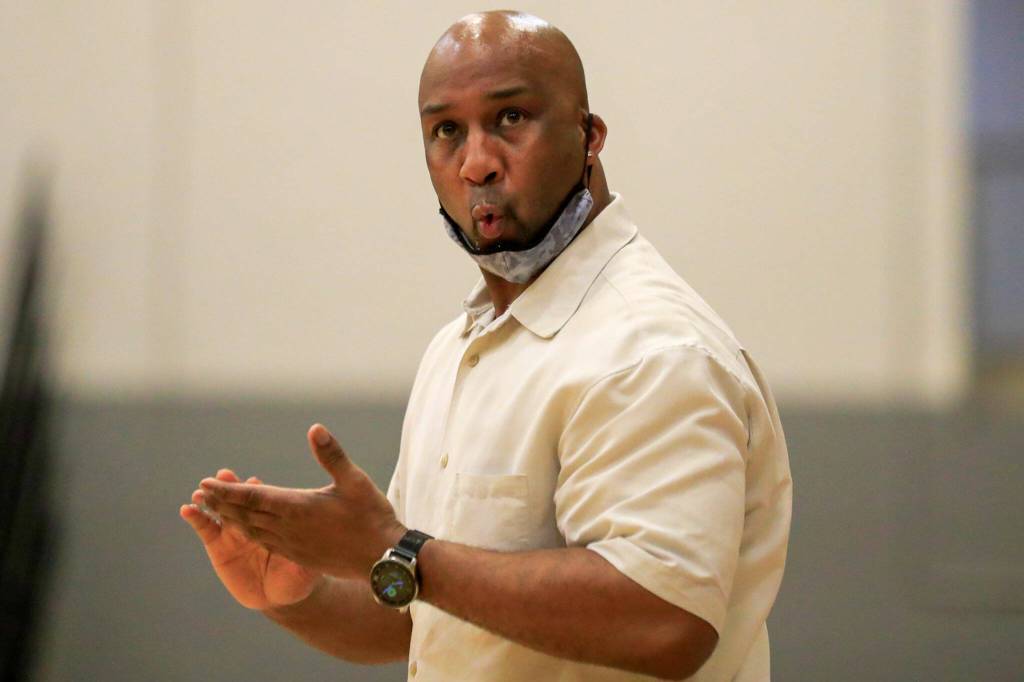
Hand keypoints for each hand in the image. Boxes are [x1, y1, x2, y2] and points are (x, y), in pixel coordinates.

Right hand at [180, 469, 320, 609]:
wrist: (279, 594)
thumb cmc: (299, 574)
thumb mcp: (307, 569)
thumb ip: (308, 565)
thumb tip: (317, 561)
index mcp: (277, 519)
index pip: (267, 503)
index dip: (259, 492)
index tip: (253, 481)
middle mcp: (254, 520)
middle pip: (241, 500)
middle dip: (232, 488)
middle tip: (224, 476)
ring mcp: (234, 531)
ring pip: (221, 510)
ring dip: (210, 499)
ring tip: (201, 492)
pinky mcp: (218, 545)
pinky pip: (206, 528)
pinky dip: (196, 518)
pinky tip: (187, 510)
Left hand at [197, 423, 405, 580]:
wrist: (382, 559)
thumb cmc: (371, 517)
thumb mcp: (354, 481)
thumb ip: (331, 455)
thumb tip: (315, 428)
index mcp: (298, 507)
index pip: (253, 497)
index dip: (228, 490)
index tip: (207, 483)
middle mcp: (289, 529)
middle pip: (245, 515)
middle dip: (222, 503)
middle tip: (200, 494)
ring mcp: (292, 545)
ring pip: (252, 532)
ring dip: (231, 519)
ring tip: (215, 510)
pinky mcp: (298, 557)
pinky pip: (264, 543)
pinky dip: (248, 534)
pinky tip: (245, 531)